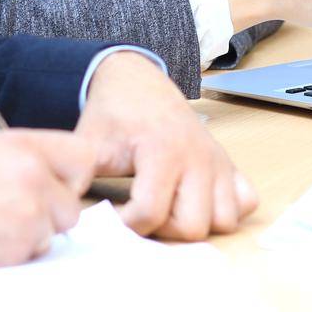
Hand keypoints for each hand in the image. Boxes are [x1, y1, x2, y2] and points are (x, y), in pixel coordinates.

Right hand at [0, 129, 95, 276]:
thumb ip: (21, 157)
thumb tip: (48, 170)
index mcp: (24, 146)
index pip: (83, 156)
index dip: (73, 175)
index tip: (61, 183)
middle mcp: (34, 178)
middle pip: (72, 205)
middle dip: (50, 213)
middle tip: (15, 212)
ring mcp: (29, 216)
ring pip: (53, 233)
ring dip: (31, 234)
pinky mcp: (18, 250)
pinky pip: (32, 255)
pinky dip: (14, 253)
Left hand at [77, 51, 256, 240]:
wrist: (136, 81)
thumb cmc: (113, 114)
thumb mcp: (88, 142)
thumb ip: (76, 174)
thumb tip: (65, 207)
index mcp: (163, 150)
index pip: (150, 213)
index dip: (126, 224)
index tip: (114, 214)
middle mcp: (197, 157)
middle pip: (193, 226)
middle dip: (164, 230)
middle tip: (141, 213)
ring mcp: (217, 161)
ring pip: (224, 220)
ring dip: (196, 222)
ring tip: (168, 209)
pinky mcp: (228, 163)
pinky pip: (246, 200)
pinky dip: (226, 207)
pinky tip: (196, 200)